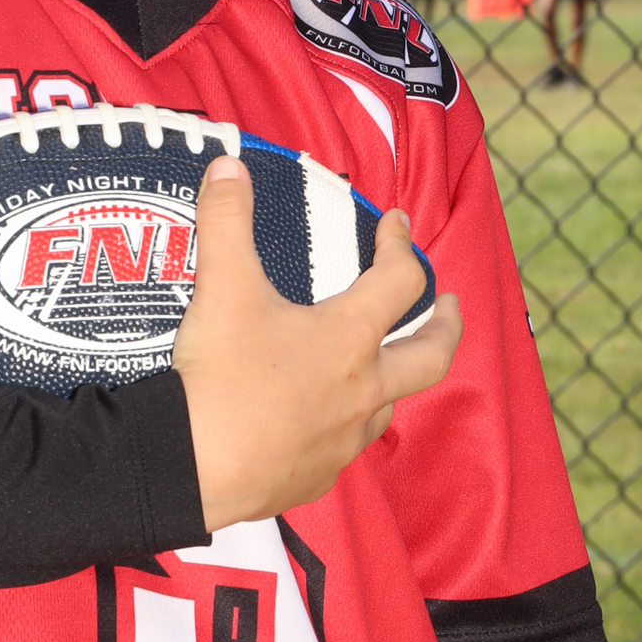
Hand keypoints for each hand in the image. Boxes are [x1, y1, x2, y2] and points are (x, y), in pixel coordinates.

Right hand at [171, 158, 459, 532]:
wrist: (191, 469)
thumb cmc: (218, 378)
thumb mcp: (221, 288)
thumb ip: (226, 220)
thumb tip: (228, 164)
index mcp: (349, 338)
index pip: (401, 280)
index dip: (401, 244)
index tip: (395, 224)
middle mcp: (362, 390)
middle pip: (432, 356)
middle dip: (447, 326)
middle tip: (450, 307)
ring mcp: (344, 439)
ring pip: (389, 407)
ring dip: (394, 380)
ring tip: (381, 366)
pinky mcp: (316, 477)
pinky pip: (343, 448)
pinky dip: (341, 427)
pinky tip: (317, 423)